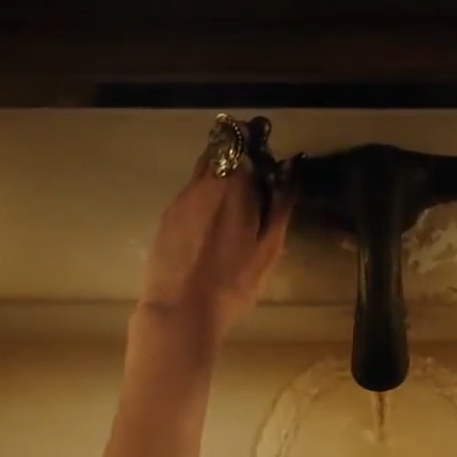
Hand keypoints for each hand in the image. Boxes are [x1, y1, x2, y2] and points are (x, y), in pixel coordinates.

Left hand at [136, 150, 295, 348]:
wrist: (181, 311)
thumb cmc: (233, 282)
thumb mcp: (269, 248)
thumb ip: (281, 204)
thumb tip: (290, 169)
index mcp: (234, 184)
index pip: (246, 146)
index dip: (259, 153)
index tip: (268, 171)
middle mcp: (204, 182)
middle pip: (220, 152)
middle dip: (236, 161)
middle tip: (251, 190)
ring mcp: (181, 198)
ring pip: (202, 173)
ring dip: (218, 181)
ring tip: (230, 214)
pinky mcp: (166, 217)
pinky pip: (189, 196)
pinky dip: (202, 201)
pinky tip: (208, 231)